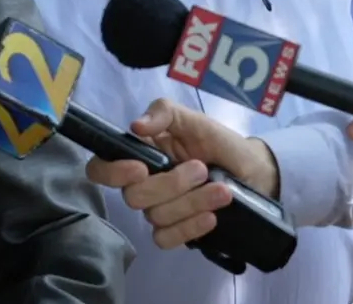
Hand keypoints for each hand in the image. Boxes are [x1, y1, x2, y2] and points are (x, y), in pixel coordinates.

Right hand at [85, 98, 279, 250]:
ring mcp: (157, 210)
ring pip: (155, 217)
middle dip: (171, 185)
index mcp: (137, 155)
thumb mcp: (192, 118)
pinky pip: (167, 239)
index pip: (100, 169)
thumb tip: (135, 126)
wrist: (252, 170)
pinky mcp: (176, 230)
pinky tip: (211, 217)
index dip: (112, 173)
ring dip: (191, 203)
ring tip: (222, 191)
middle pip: (134, 197)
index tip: (141, 168)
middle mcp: (141, 184)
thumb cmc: (216, 141)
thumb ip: (163, 113)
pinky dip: (188, 229)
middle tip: (201, 169)